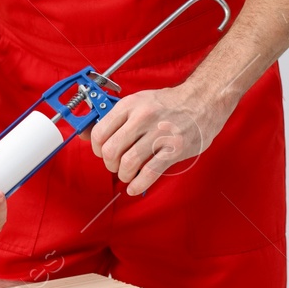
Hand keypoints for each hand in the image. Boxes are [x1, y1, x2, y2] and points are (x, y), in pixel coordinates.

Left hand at [90, 84, 225, 195]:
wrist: (203, 101)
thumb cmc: (168, 104)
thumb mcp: (138, 102)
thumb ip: (115, 118)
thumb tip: (85, 134)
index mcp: (130, 105)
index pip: (100, 133)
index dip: (96, 149)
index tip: (102, 153)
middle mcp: (143, 118)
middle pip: (111, 150)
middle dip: (110, 164)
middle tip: (115, 166)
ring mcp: (159, 134)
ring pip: (128, 163)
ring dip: (124, 175)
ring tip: (128, 175)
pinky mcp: (174, 149)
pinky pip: (149, 172)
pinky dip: (138, 184)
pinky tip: (135, 187)